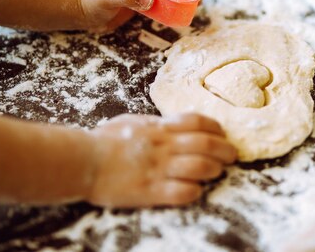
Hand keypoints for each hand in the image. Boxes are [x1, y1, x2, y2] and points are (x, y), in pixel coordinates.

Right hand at [87, 113, 236, 207]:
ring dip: (214, 170)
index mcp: (159, 127)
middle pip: (206, 144)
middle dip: (225, 150)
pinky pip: (182, 192)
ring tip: (218, 172)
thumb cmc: (103, 140)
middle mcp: (163, 146)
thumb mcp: (131, 122)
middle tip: (232, 155)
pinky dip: (194, 191)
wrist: (82, 161)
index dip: (215, 128)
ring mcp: (158, 168)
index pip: (197, 121)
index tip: (222, 134)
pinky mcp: (150, 191)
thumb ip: (154, 124)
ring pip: (200, 167)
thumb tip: (171, 124)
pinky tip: (197, 190)